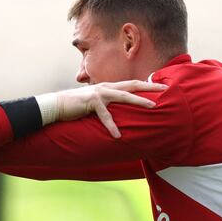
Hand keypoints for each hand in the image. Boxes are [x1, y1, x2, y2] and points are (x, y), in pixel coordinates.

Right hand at [49, 80, 167, 137]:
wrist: (56, 105)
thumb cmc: (75, 107)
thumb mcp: (95, 105)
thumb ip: (107, 106)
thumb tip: (118, 115)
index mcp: (108, 88)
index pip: (131, 84)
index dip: (146, 84)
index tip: (160, 86)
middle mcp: (106, 87)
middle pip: (133, 84)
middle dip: (150, 86)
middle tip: (165, 88)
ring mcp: (99, 93)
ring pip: (124, 96)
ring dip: (139, 101)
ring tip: (153, 106)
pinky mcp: (91, 102)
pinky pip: (105, 115)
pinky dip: (112, 126)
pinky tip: (117, 136)